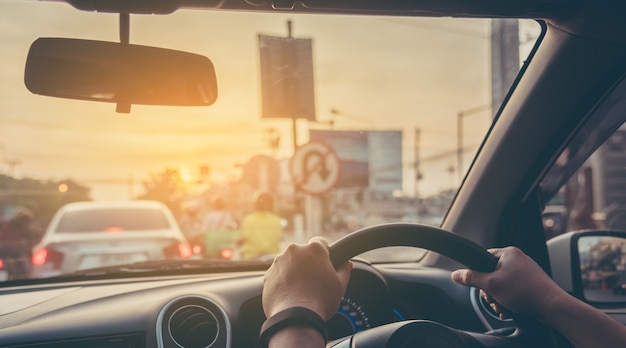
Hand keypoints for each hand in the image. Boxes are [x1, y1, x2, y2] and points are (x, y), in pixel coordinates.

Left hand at [262, 236, 352, 319]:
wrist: (295, 318)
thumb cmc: (320, 301)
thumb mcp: (340, 285)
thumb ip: (344, 270)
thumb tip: (347, 264)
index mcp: (314, 249)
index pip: (320, 242)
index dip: (324, 253)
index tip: (324, 264)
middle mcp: (294, 251)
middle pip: (302, 253)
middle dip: (307, 263)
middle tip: (314, 280)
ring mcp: (279, 262)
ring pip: (288, 263)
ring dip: (294, 272)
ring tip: (300, 290)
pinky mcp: (268, 275)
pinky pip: (277, 275)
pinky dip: (282, 282)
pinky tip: (290, 295)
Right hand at [451, 246, 565, 318]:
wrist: (551, 306)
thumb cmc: (525, 291)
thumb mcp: (491, 285)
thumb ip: (471, 278)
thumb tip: (456, 275)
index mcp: (508, 253)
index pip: (483, 257)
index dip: (478, 272)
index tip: (479, 284)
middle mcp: (517, 259)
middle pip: (491, 273)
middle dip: (490, 291)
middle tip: (493, 298)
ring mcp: (525, 271)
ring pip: (502, 284)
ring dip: (498, 298)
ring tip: (503, 307)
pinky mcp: (531, 283)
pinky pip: (513, 290)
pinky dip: (509, 300)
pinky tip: (510, 309)